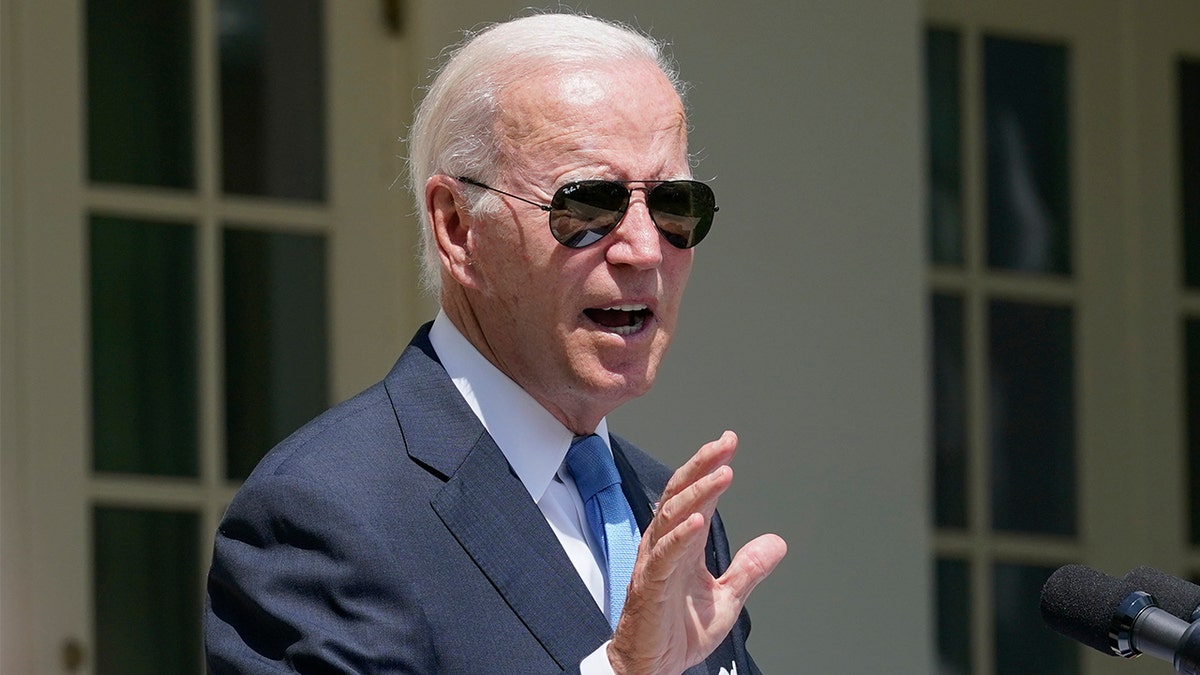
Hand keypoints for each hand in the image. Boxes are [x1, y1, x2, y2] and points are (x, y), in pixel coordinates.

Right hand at [606, 431, 786, 674]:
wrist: (651, 667)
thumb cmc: (678, 630)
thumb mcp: (726, 598)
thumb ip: (748, 569)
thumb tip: (776, 543)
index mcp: (682, 544)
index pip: (696, 496)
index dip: (710, 467)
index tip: (729, 442)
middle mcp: (666, 545)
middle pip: (680, 495)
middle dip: (702, 466)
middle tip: (724, 445)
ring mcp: (655, 563)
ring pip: (672, 517)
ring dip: (697, 494)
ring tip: (721, 474)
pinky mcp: (649, 586)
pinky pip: (663, 556)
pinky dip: (679, 537)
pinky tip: (697, 521)